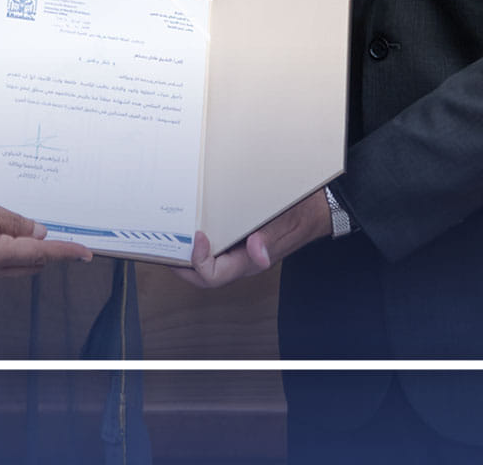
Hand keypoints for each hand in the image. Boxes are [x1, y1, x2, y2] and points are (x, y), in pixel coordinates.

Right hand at [0, 192, 91, 284]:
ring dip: (27, 252)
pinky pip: (1, 268)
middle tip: (52, 230)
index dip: (64, 252)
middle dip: (45, 250)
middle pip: (31, 264)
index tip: (86, 253)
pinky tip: (4, 237)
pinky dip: (11, 255)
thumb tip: (38, 234)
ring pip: (17, 267)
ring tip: (23, 230)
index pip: (39, 254)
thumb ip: (13, 223)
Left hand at [173, 189, 331, 289]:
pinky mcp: (239, 238)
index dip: (199, 261)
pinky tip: (192, 222)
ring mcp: (240, 251)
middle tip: (165, 244)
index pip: (215, 275)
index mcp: (250, 262)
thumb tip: (257, 253)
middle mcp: (241, 260)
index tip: (196, 236)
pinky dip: (200, 238)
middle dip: (181, 264)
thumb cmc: (302, 213)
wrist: (318, 206)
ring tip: (172, 234)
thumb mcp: (287, 221)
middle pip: (203, 275)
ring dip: (187, 253)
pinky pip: (215, 245)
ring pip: (206, 262)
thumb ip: (271, 238)